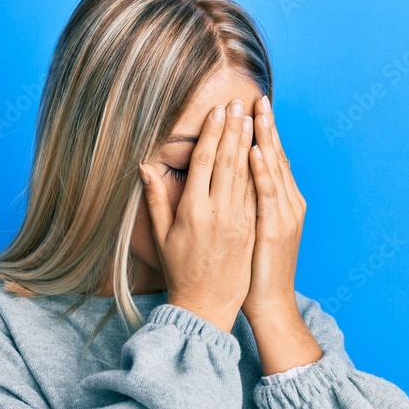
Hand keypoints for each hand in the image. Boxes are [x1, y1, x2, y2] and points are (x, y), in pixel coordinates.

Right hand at [139, 101, 256, 332]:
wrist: (206, 306)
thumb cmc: (180, 271)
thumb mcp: (161, 236)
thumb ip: (155, 200)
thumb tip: (144, 168)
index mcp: (192, 212)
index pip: (204, 163)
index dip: (212, 134)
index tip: (218, 111)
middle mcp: (217, 213)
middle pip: (228, 162)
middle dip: (235, 129)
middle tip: (240, 103)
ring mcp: (239, 222)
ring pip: (246, 174)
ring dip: (251, 143)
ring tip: (254, 118)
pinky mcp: (253, 231)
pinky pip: (258, 195)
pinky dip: (262, 171)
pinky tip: (264, 152)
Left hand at [241, 94, 306, 322]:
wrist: (268, 304)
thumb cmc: (253, 270)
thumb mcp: (252, 229)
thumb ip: (247, 201)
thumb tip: (239, 177)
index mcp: (279, 202)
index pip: (270, 159)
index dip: (263, 133)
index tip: (253, 107)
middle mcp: (286, 203)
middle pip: (275, 157)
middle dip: (266, 126)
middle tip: (258, 96)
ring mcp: (283, 215)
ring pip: (273, 169)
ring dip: (264, 138)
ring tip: (256, 111)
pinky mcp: (274, 229)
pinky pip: (266, 194)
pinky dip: (261, 171)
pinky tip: (254, 150)